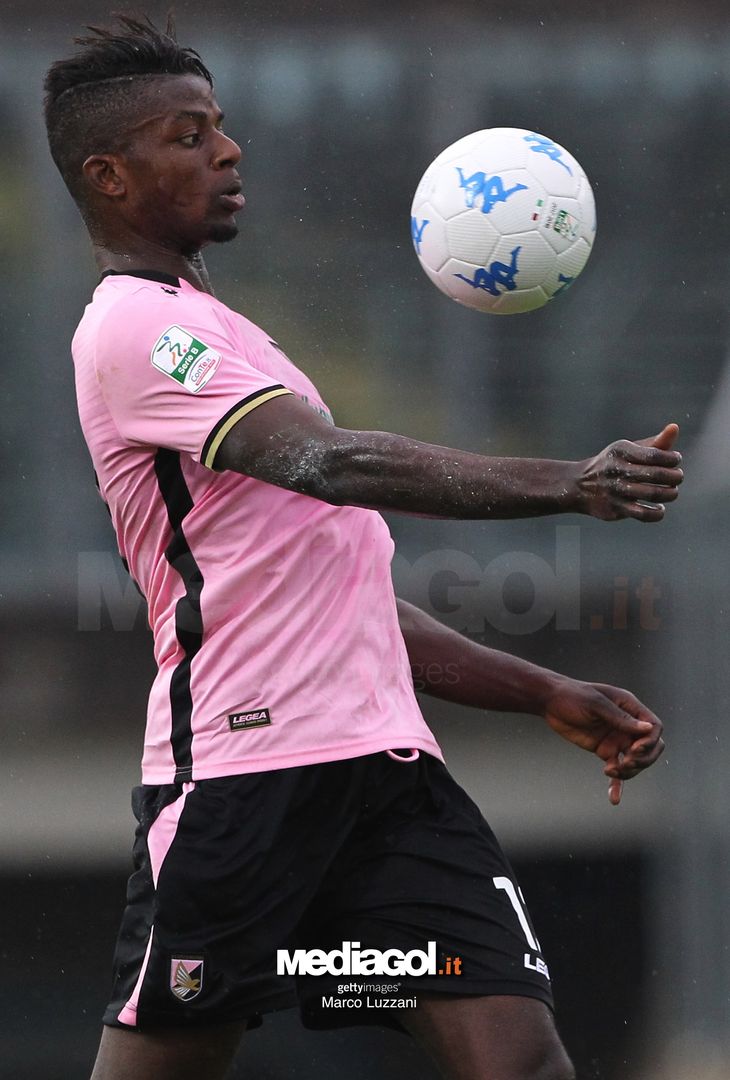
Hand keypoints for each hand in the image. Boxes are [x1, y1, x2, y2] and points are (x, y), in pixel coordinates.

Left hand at [541, 678, 664, 803]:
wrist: (550, 702)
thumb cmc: (573, 696)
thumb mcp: (596, 704)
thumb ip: (620, 718)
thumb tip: (648, 729)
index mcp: (630, 708)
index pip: (654, 727)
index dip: (650, 741)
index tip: (634, 750)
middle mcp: (627, 725)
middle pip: (650, 748)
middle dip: (643, 759)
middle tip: (625, 763)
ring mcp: (617, 739)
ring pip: (635, 762)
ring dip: (629, 772)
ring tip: (610, 771)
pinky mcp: (605, 751)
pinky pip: (616, 770)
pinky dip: (617, 784)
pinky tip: (614, 799)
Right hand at [574, 423, 682, 521]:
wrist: (579, 485)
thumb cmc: (613, 464)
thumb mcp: (629, 450)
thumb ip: (654, 443)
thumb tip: (675, 428)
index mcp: (621, 451)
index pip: (655, 455)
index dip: (672, 458)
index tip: (676, 460)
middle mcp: (617, 470)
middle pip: (657, 475)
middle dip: (675, 477)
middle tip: (677, 477)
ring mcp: (615, 490)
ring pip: (653, 494)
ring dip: (670, 494)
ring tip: (672, 492)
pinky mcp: (615, 509)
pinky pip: (643, 514)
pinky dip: (657, 513)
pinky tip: (660, 508)